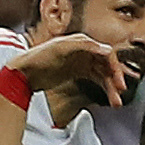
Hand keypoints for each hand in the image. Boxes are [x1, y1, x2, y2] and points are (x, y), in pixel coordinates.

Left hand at [10, 31, 129, 107]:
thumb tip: (107, 49)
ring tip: (116, 103)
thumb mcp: (60, 49)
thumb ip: (83, 46)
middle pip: (107, 65)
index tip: (119, 82)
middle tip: (120, 93)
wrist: (24, 72)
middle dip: (115, 79)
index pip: (106, 53)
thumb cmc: (38, 58)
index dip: (115, 68)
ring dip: (111, 88)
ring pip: (103, 75)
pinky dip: (104, 89)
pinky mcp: (78, 72)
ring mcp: (81, 61)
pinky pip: (96, 80)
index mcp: (81, 41)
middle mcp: (84, 50)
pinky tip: (109, 98)